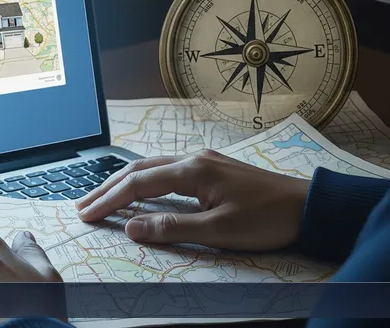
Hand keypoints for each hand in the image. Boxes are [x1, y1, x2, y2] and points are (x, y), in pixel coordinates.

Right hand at [76, 150, 310, 250]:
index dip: (109, 201)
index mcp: (192, 171)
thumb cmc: (267, 219)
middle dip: (107, 188)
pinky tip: (138, 190)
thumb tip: (132, 227)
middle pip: (137, 169)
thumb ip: (173, 228)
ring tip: (100, 197)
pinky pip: (165, 170)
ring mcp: (202, 160)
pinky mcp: (210, 167)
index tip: (87, 215)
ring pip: (150, 167)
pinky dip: (142, 181)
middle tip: (81, 205)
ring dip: (122, 182)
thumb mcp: (220, 231)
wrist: (308, 205)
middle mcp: (192, 158)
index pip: (138, 184)